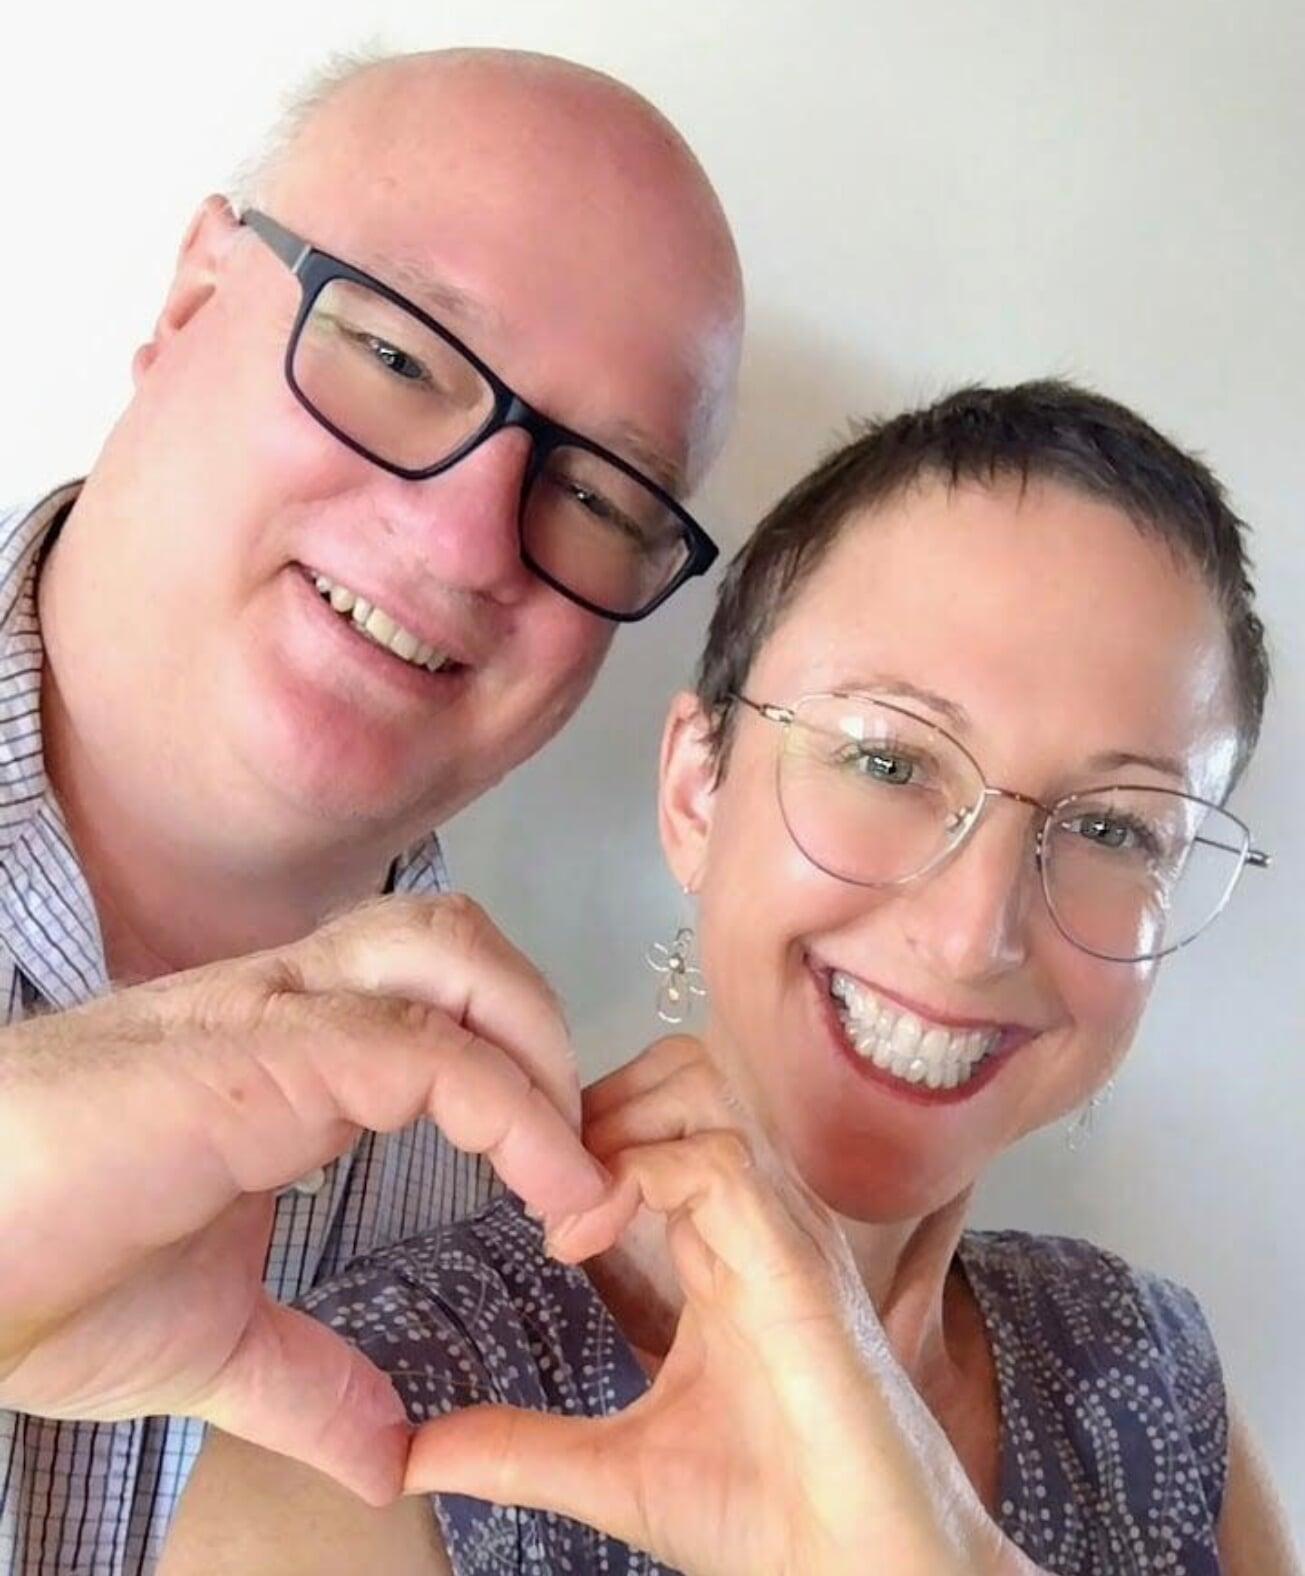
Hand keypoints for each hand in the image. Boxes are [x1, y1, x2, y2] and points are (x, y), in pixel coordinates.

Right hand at [0, 894, 607, 1503]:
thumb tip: (387, 1459)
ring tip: (568, 1166)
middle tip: (580, 1162)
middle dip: (549, 1034)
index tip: (575, 1198)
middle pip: (464, 946)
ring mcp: (275, 1017)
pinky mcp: (259, 1051)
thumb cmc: (32, 1275)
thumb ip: (307, 1385)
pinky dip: (514, 1110)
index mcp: (289, 1058)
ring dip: (540, 1043)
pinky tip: (550, 1193)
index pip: (446, 1006)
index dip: (531, 1080)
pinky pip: (426, 1047)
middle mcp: (292, 1009)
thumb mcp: (207, 1345)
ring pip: (453, 954)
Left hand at [406, 1125, 1019, 1575]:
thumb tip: (412, 1457)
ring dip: (611, 1123)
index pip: (659, 1117)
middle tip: (532, 1176)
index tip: (518, 1196)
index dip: (580, 1129)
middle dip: (595, 1098)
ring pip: (699, 1088)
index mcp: (727, 1244)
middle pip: (681, 1070)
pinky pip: (717, 1162)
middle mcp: (760, 1215)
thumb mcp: (614, 1469)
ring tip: (556, 1207)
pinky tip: (580, 1240)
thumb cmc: (770, 1516)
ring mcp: (782, 1228)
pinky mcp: (796, 1262)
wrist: (865, 1574)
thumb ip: (518, 1447)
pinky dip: (638, 1176)